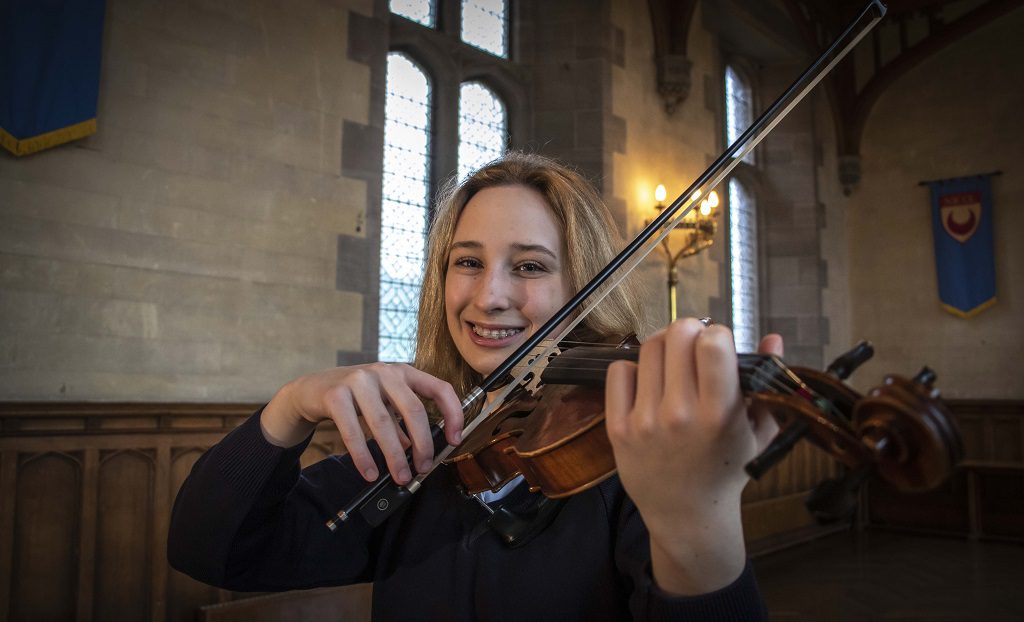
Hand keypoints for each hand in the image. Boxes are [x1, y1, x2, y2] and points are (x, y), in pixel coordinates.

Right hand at [261, 363, 463, 484]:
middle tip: (424, 468)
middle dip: (423, 444)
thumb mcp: (384, 404)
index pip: (439, 388)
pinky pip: (353, 431)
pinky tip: (370, 472)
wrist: (311, 388)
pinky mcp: (335, 394)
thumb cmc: (355, 398)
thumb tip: (419, 452)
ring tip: (400, 476)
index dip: (453, 414)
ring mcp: (358, 380)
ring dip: (394, 456)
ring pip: (384, 423)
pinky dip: (363, 456)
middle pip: (414, 410)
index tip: (455, 439)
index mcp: (403, 372)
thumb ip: (402, 424)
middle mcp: (384, 372)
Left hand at [604, 318, 781, 594]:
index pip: (712, 344)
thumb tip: (773, 337)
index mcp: (721, 414)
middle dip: (690, 332)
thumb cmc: (728, 469)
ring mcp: (645, 422)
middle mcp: (680, 415)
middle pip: (677, 335)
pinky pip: (618, 370)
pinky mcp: (618, 428)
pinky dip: (633, 369)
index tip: (719, 347)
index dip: (717, 335)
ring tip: (673, 363)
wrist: (688, 515)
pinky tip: (648, 384)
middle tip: (694, 347)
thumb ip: (767, 382)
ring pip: (648, 347)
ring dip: (664, 346)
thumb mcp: (759, 431)